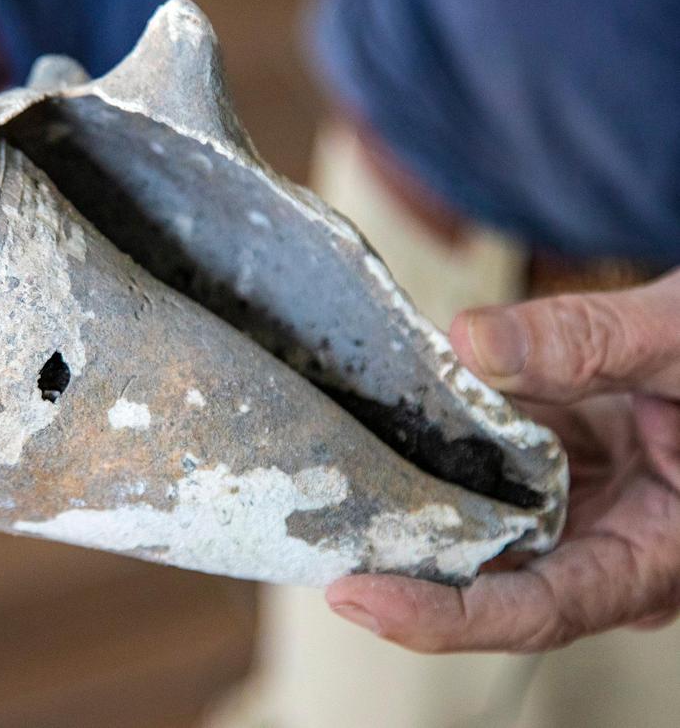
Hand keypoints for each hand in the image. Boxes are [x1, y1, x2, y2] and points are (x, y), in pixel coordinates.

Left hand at [326, 268, 679, 649]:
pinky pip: (478, 479)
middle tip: (312, 540)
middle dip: (397, 570)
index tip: (356, 597)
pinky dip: (429, 458)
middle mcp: (604, 549)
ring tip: (323, 492)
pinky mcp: (548, 472)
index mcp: (653, 553)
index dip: (441, 614)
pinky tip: (373, 434)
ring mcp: (572, 512)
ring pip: (473, 533)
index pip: (536, 611)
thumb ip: (592, 342)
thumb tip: (469, 342)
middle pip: (486, 585)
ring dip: (403, 514)